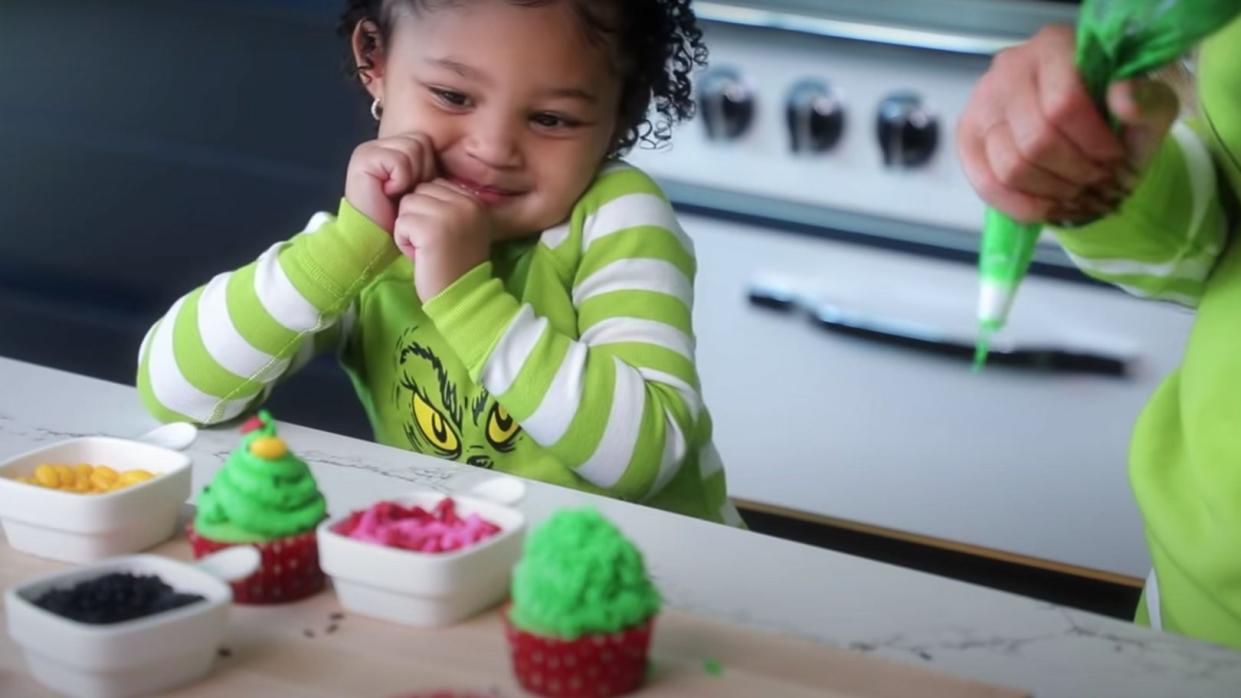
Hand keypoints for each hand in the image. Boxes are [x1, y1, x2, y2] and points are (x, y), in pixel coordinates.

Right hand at [344, 133, 436, 233]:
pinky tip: (388, 192)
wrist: (378, 241)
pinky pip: (400, 159)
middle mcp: (379, 145)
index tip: (415, 191)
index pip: (426, 141)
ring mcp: (369, 149)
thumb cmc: (401, 220)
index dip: (429, 169)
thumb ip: (430, 167)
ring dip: (412, 175)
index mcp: (393, 149)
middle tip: (406, 192)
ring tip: (397, 192)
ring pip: (413, 146)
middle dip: (422, 170)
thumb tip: (460, 150)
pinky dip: (401, 179)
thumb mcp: (422, 189)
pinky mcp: (363, 158)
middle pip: (421, 141)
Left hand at [393, 180, 491, 300]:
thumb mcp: (462, 228)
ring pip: (407, 204)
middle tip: (432, 243)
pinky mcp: (430, 228)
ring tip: (426, 249)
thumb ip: (448, 205)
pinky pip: (401, 222)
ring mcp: (449, 214)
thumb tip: (418, 189)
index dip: (429, 210)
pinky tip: (420, 256)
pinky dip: (404, 242)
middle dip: (417, 217)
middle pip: (419, 191)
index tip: (441, 235)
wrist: (463, 298)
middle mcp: (466, 202)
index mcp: (475, 201)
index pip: (435, 185)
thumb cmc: (458, 265)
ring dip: (409, 229)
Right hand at [957, 25, 1178, 223]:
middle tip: (1097, 183)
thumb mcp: (1150, 105)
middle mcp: (1008, 69)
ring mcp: (981, 105)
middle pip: (1035, 141)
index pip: (1063, 104)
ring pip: (1010, 168)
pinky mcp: (967, 139)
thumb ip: (1147, 101)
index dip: (1092, 144)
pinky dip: (1021, 206)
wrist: (1084, 124)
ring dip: (1051, 192)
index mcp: (1054, 47)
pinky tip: (1048, 207)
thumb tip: (1124, 97)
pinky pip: (986, 185)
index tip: (1115, 159)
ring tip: (1076, 193)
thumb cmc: (1116, 115)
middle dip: (1074, 174)